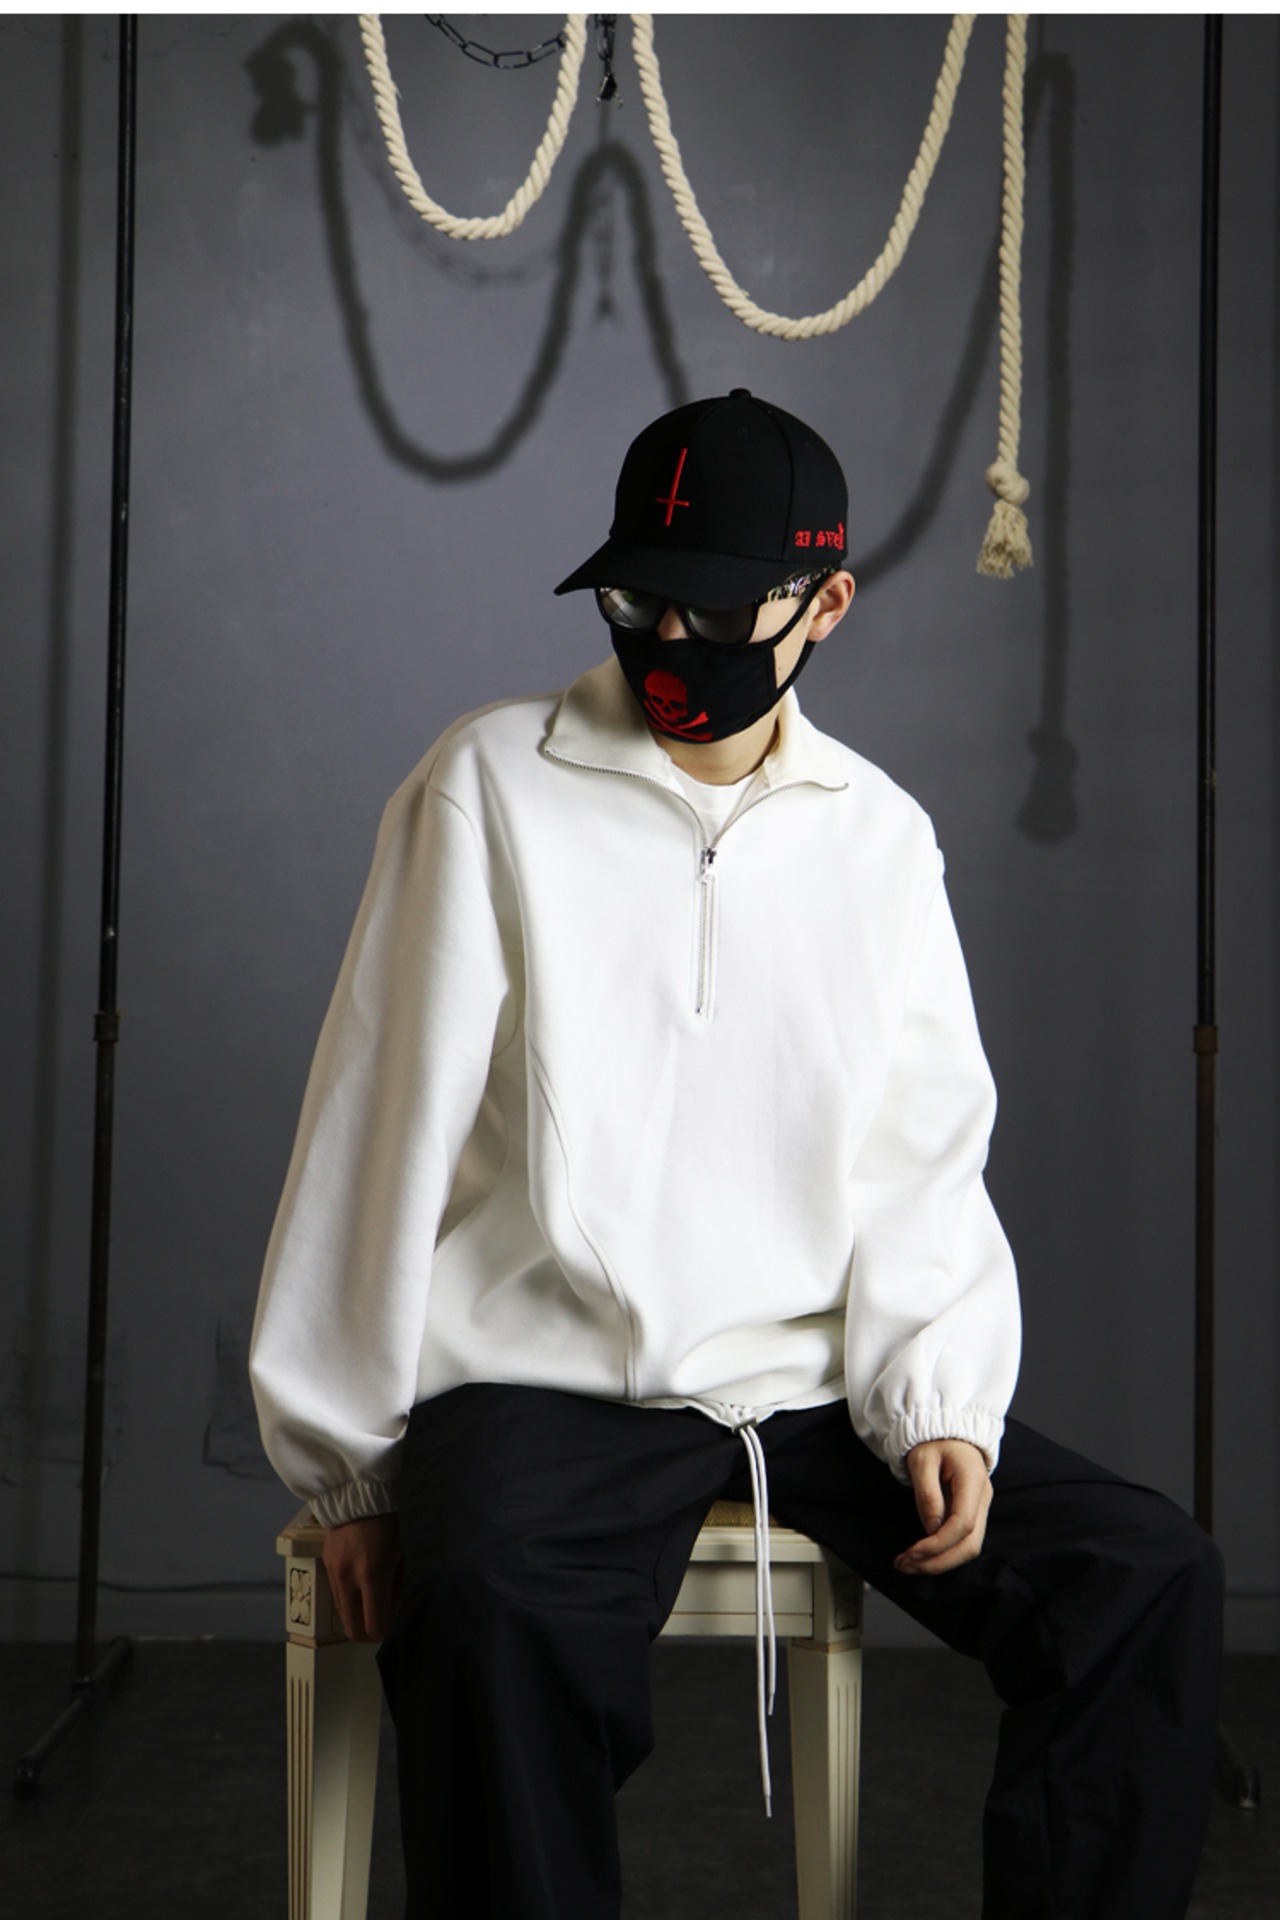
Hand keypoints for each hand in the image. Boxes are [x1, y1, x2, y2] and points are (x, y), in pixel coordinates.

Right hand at [321, 1512, 403, 1641]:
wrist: (360, 1491)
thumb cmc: (390, 1519)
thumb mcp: (403, 1553)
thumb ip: (399, 1586)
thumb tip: (394, 1609)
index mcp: (371, 1575)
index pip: (374, 1625)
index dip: (385, 1632)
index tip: (393, 1625)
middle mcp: (348, 1578)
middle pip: (352, 1629)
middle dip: (368, 1633)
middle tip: (382, 1622)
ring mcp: (333, 1572)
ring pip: (342, 1614)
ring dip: (357, 1615)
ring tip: (374, 1598)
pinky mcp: (326, 1564)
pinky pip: (337, 1594)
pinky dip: (350, 1598)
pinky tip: (362, 1583)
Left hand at [894, 1439, 991, 1576]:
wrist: (947, 1431)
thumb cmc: (934, 1441)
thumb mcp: (922, 1459)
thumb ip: (927, 1494)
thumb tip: (931, 1529)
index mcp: (973, 1480)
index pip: (963, 1524)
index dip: (938, 1544)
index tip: (913, 1552)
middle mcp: (982, 1498)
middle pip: (970, 1544)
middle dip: (938, 1561)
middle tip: (906, 1566)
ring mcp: (980, 1507)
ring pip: (968, 1547)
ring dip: (939, 1562)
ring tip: (908, 1564)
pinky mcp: (971, 1513)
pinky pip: (962, 1541)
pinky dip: (942, 1553)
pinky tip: (920, 1555)